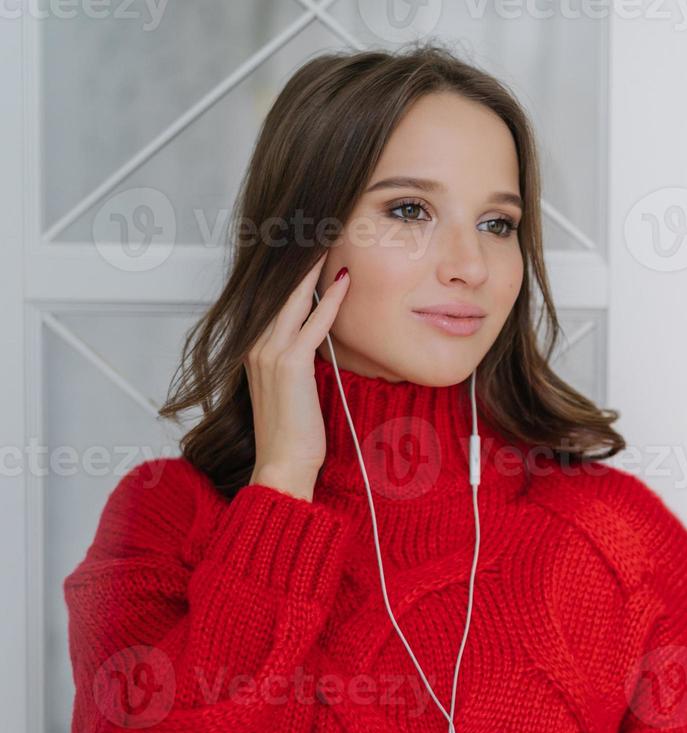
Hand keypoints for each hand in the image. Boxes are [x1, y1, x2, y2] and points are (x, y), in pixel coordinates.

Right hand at [246, 254, 349, 501]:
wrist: (283, 464)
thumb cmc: (293, 430)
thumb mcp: (291, 384)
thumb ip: (297, 354)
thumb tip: (317, 330)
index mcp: (253, 346)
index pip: (271, 295)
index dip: (288, 267)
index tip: (307, 240)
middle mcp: (255, 344)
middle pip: (276, 287)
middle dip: (297, 255)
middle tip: (317, 224)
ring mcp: (269, 352)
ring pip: (291, 298)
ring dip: (312, 266)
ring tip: (328, 237)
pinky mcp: (290, 365)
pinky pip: (313, 324)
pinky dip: (329, 301)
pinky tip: (344, 280)